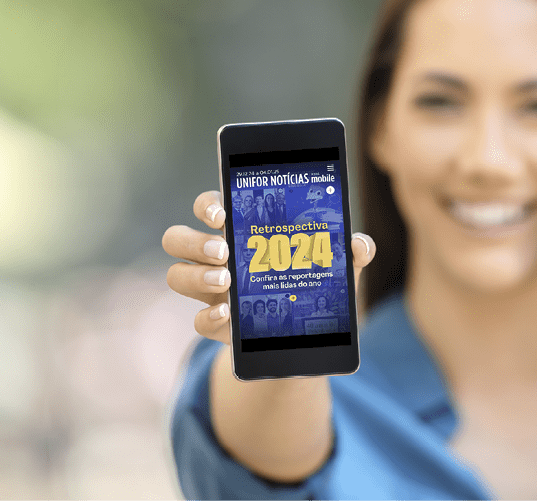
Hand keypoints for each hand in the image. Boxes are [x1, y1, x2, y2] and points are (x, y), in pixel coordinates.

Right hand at [162, 191, 375, 343]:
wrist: (309, 331)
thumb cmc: (316, 281)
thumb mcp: (337, 266)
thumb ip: (351, 252)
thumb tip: (360, 245)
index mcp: (240, 231)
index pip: (208, 207)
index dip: (207, 205)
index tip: (222, 214)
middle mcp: (217, 257)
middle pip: (177, 238)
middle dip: (194, 241)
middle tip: (224, 251)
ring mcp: (212, 291)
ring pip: (177, 276)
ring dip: (196, 276)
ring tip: (226, 281)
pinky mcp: (219, 324)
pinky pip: (197, 321)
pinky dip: (208, 317)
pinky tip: (228, 314)